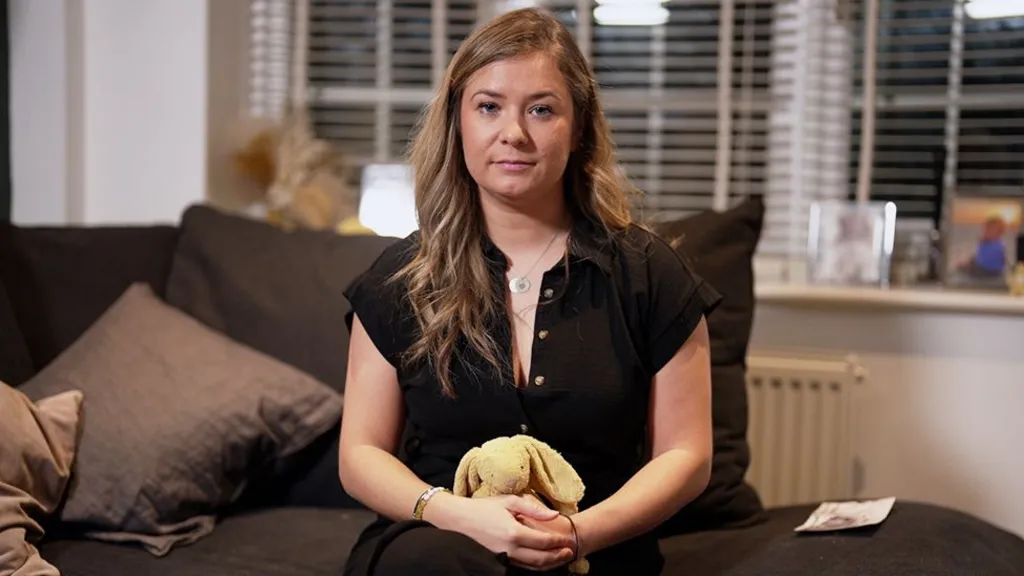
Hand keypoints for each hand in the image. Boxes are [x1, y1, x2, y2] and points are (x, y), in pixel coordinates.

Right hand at [431, 493, 575, 570]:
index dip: (559, 542)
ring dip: (549, 564)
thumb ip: (534, 509)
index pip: (543, 542)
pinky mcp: (499, 560)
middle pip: (541, 559)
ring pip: (532, 566)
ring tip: (561, 558)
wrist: (459, 519)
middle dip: (558, 557)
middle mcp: (510, 549)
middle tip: (570, 552)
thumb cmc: (484, 507)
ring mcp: (503, 557)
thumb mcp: (509, 501)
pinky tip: (543, 559)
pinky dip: (535, 565)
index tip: (569, 539)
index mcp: (514, 532)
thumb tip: (554, 515)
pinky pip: (522, 566)